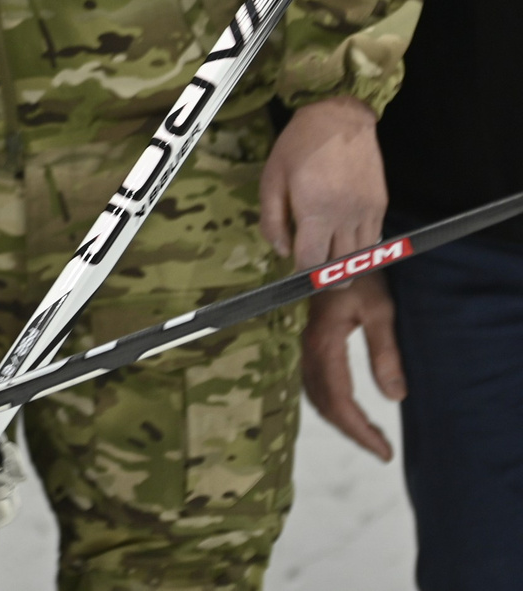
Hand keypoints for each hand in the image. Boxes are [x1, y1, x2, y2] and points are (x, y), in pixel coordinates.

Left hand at [260, 93, 386, 264]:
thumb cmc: (297, 146)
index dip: (304, 274)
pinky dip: (360, 249)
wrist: (340, 119)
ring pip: (362, 258)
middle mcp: (345, 217)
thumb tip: (281, 252)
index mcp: (315, 211)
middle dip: (326, 277)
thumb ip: (272, 219)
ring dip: (345, 266)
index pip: (314, 261)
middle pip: (342, 267)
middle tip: (313, 271)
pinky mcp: (380, 206)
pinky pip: (373, 240)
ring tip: (329, 260)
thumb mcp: (271, 179)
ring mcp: (367, 213)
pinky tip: (345, 242)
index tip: (296, 274)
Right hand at [302, 273, 403, 460]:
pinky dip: (331, 404)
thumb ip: (386, 354)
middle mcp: (310, 348)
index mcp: (325, 344)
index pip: (339, 400)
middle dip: (351, 431)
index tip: (383, 451)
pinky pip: (314, 383)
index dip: (360, 430)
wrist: (337, 252)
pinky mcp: (311, 342)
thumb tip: (394, 396)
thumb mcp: (382, 311)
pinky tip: (347, 408)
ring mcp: (307, 345)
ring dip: (341, 419)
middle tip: (381, 449)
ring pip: (316, 395)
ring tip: (368, 435)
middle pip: (324, 403)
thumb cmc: (360, 275)